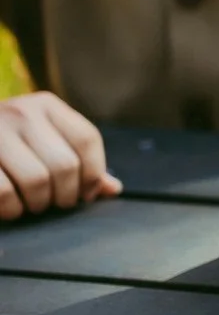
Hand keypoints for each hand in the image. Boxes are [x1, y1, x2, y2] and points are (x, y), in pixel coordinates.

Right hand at [0, 92, 121, 218]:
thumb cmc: (8, 144)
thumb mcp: (42, 139)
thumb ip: (76, 160)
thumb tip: (112, 190)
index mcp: (45, 105)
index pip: (86, 139)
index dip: (93, 173)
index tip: (84, 193)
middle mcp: (21, 112)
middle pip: (65, 165)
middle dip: (64, 196)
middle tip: (54, 202)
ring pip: (37, 181)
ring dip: (38, 204)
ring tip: (31, 205)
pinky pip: (5, 193)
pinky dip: (12, 209)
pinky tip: (10, 207)